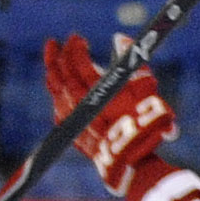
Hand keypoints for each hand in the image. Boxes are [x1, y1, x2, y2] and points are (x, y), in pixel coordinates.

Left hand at [45, 32, 177, 194]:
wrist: (135, 163)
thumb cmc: (148, 123)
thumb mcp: (147, 88)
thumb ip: (132, 61)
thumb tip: (119, 38)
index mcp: (99, 91)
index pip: (79, 64)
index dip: (75, 49)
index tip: (76, 38)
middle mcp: (82, 105)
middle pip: (62, 76)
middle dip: (57, 57)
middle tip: (54, 43)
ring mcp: (75, 121)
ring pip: (56, 93)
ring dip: (52, 74)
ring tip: (51, 61)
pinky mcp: (74, 136)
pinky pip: (58, 110)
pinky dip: (56, 96)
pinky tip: (56, 91)